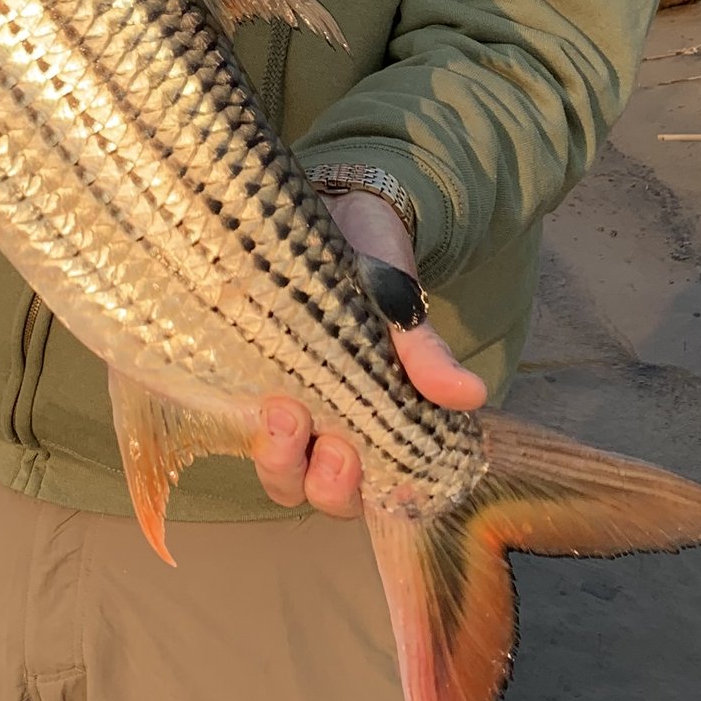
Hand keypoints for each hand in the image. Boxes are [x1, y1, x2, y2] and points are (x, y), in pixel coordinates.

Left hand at [253, 188, 486, 519]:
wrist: (333, 207)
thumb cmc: (374, 262)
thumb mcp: (399, 301)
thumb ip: (424, 351)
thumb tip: (471, 395)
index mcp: (370, 417)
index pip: (370, 489)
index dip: (368, 493)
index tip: (376, 472)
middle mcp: (321, 423)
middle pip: (314, 489)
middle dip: (323, 482)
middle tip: (332, 446)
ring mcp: (276, 403)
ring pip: (273, 466)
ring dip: (279, 458)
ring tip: (284, 415)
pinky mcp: (233, 374)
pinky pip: (229, 418)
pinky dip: (238, 419)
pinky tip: (244, 401)